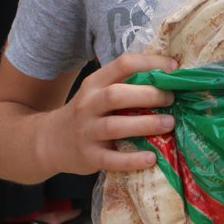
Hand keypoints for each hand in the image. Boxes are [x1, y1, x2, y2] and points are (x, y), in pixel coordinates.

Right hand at [38, 52, 177, 176]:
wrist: (49, 142)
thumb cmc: (86, 113)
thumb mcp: (97, 92)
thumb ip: (124, 84)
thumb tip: (168, 76)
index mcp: (94, 83)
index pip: (122, 64)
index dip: (150, 63)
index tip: (173, 67)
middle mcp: (88, 104)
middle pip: (117, 95)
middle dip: (148, 94)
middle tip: (172, 98)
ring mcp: (87, 131)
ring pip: (115, 126)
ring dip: (145, 124)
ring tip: (169, 123)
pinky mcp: (89, 157)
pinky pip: (111, 159)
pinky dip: (132, 160)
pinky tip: (151, 158)